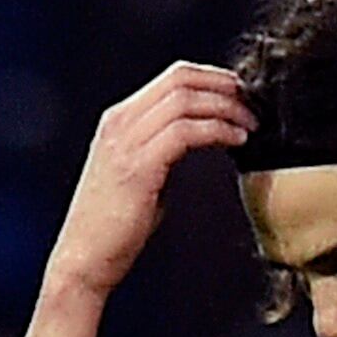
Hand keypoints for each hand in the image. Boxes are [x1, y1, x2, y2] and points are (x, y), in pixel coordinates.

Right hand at [47, 63, 249, 303]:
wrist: (84, 259)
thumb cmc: (115, 226)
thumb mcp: (142, 173)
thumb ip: (166, 150)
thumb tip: (203, 139)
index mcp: (120, 120)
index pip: (172, 77)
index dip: (212, 78)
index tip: (239, 93)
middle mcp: (120, 123)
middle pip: (180, 79)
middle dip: (224, 85)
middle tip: (252, 102)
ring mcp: (126, 143)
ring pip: (184, 100)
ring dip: (225, 108)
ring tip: (249, 124)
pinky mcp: (138, 167)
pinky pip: (185, 132)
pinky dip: (217, 130)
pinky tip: (236, 140)